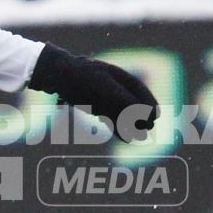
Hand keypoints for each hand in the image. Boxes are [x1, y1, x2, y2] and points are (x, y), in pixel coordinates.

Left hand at [28, 44, 160, 139]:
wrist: (55, 76)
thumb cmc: (82, 79)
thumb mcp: (107, 89)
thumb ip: (126, 101)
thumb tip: (146, 114)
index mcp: (117, 75)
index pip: (138, 89)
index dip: (149, 102)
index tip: (156, 115)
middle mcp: (111, 84)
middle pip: (131, 102)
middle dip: (141, 116)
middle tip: (150, 129)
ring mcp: (101, 95)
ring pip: (120, 112)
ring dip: (130, 125)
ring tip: (140, 138)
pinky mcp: (91, 104)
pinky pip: (109, 116)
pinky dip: (118, 126)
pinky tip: (125, 137)